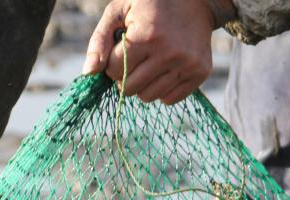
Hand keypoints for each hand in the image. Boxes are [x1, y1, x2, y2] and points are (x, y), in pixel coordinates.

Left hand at [82, 0, 224, 104]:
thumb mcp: (118, 12)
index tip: (121, 51)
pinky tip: (165, 70)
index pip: (114, 71)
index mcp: (147, 36)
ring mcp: (187, 63)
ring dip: (143, 85)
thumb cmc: (149, 5)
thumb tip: (89, 73)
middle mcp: (169, 52)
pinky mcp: (200, 72)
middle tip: (134, 60)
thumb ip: (99, 42)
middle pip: (129, 89)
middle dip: (125, 78)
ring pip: (148, 97)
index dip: (112, 64)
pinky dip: (162, 89)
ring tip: (149, 63)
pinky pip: (169, 99)